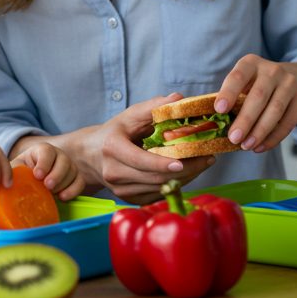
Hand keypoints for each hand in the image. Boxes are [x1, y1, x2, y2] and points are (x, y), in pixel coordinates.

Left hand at [13, 143, 85, 201]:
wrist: (29, 183)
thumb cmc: (21, 175)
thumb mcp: (14, 172)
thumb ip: (11, 175)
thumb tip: (4, 186)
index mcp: (41, 150)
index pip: (47, 151)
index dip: (43, 163)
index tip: (37, 175)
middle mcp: (57, 155)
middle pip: (63, 160)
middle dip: (56, 174)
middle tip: (48, 186)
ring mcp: (68, 166)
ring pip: (72, 171)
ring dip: (63, 183)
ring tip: (52, 194)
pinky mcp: (75, 178)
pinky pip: (80, 182)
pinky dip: (73, 190)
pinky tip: (62, 198)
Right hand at [78, 93, 214, 204]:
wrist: (89, 157)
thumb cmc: (113, 133)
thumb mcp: (128, 116)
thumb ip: (152, 107)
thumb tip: (178, 98)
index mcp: (112, 149)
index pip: (140, 161)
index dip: (162, 163)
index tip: (183, 161)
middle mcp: (114, 173)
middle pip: (154, 177)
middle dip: (185, 170)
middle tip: (208, 158)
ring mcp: (121, 190)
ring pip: (159, 188)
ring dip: (185, 178)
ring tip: (203, 163)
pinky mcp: (129, 199)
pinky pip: (157, 195)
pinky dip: (175, 184)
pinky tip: (188, 173)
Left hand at [215, 54, 296, 153]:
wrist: (296, 81)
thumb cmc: (258, 86)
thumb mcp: (245, 84)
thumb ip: (232, 99)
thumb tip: (215, 124)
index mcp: (251, 64)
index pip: (238, 76)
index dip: (228, 92)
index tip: (219, 110)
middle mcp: (272, 70)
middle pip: (258, 96)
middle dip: (245, 119)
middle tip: (233, 138)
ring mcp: (290, 84)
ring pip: (275, 110)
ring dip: (259, 131)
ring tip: (246, 146)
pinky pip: (288, 123)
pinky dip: (273, 138)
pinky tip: (260, 147)